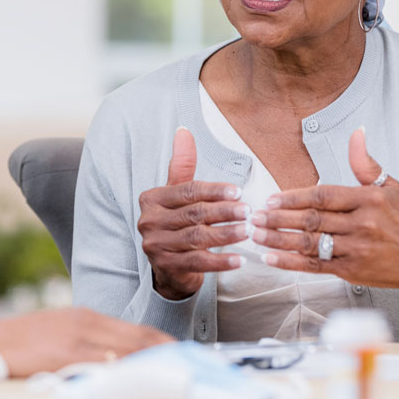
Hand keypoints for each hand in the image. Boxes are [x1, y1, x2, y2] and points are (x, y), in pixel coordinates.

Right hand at [0, 308, 171, 376]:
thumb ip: (87, 344)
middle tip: (192, 365)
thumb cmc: (20, 344)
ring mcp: (79, 339)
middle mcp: (88, 324)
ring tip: (178, 373)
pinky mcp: (67, 355)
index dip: (162, 343)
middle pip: (139, 338)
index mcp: (86, 317)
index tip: (181, 354)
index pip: (135, 330)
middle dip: (168, 352)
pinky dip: (127, 371)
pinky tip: (142, 379)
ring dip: (156, 362)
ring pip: (129, 349)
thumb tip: (114, 362)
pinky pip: (106, 364)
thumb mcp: (58, 336)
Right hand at [137, 127, 247, 300]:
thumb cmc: (176, 224)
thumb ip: (182, 165)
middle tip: (248, 211)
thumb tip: (184, 131)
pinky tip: (239, 259)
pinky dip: (220, 261)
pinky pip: (198, 262)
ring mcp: (156, 246)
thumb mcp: (176, 193)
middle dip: (224, 212)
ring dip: (226, 235)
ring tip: (248, 231)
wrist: (167, 267)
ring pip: (197, 237)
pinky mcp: (166, 267)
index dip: (214, 191)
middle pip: (194, 213)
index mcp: (152, 199)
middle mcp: (149, 221)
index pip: (188, 191)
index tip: (238, 192)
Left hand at [251, 127, 398, 293]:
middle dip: (279, 218)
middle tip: (254, 216)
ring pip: (310, 243)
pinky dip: (290, 262)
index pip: (323, 195)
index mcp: (368, 200)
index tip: (271, 199)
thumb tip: (357, 133)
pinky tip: (271, 257)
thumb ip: (365, 162)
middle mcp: (361, 224)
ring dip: (279, 239)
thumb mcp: (389, 186)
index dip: (294, 197)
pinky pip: (315, 266)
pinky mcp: (351, 271)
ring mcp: (355, 249)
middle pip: (312, 220)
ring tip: (256, 235)